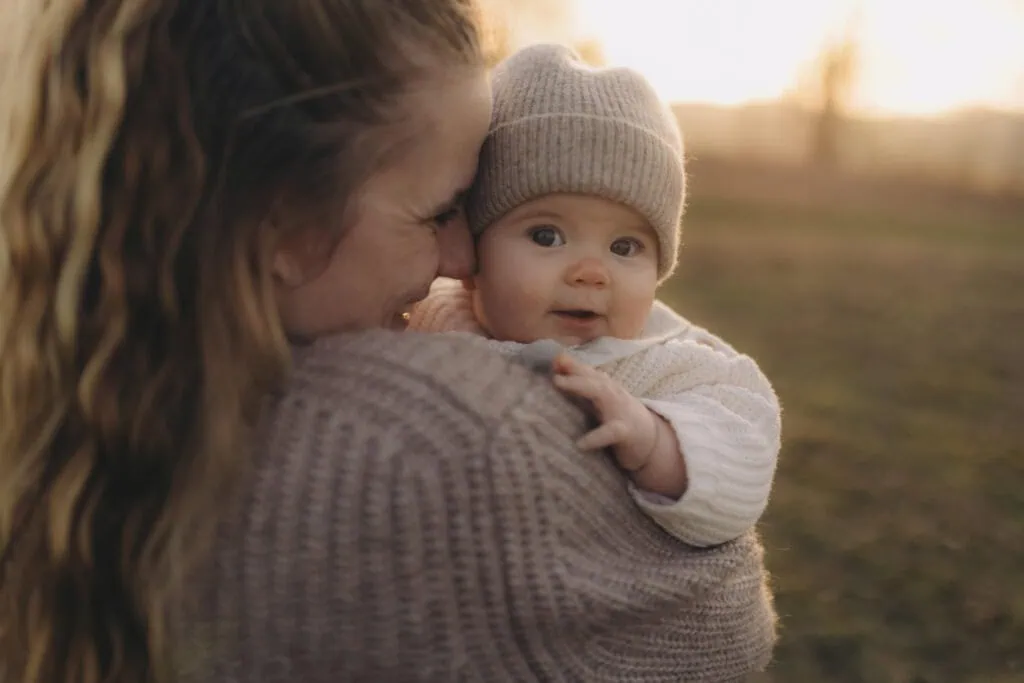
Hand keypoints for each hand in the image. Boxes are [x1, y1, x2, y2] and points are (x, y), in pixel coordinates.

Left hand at [551, 353, 657, 471]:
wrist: (651, 439)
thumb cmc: (619, 417)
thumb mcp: (601, 400)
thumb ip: (580, 385)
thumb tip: (557, 365)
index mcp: (607, 387)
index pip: (588, 372)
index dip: (571, 364)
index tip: (554, 360)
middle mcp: (613, 394)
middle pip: (594, 378)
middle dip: (575, 370)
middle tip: (554, 370)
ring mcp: (620, 411)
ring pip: (602, 393)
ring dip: (580, 386)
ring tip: (558, 383)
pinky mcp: (625, 432)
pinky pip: (610, 432)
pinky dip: (596, 437)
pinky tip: (580, 444)